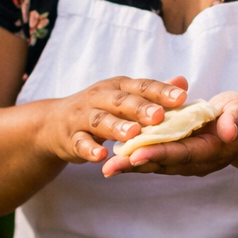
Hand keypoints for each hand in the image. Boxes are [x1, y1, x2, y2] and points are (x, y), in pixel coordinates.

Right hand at [37, 75, 188, 164]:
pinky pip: (80, 143)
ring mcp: (83, 117)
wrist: (54, 123)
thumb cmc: (100, 109)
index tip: (181, 97)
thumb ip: (153, 93)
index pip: (142, 86)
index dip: (161, 91)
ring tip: (133, 134)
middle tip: (159, 116)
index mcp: (119, 87)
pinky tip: (101, 156)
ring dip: (116, 127)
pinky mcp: (71, 138)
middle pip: (121, 101)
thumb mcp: (125, 97)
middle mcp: (100, 97)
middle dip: (140, 108)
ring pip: (100, 120)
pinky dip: (90, 149)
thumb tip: (182, 82)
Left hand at [102, 91, 237, 176]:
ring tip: (106, 166)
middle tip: (110, 167)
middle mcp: (196, 160)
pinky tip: (115, 157)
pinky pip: (155, 157)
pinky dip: (136, 158)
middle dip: (136, 165)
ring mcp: (187, 160)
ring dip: (131, 165)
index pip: (182, 153)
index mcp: (211, 150)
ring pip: (156, 164)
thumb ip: (236, 120)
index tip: (137, 155)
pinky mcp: (178, 154)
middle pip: (163, 164)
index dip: (159, 153)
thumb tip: (228, 131)